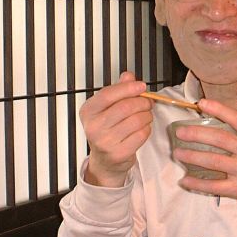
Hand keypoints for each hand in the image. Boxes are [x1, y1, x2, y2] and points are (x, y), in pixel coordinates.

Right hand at [81, 72, 152, 187]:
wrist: (105, 161)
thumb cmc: (107, 129)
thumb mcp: (108, 107)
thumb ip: (118, 90)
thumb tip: (128, 75)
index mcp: (88, 111)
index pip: (108, 94)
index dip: (128, 88)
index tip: (142, 86)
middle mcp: (93, 127)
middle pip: (126, 107)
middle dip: (143, 102)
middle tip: (148, 102)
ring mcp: (105, 142)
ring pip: (136, 120)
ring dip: (147, 115)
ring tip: (145, 115)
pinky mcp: (119, 153)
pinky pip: (141, 134)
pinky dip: (147, 129)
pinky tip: (142, 128)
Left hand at [173, 98, 236, 209]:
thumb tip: (213, 121)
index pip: (236, 118)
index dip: (218, 109)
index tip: (201, 103)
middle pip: (221, 139)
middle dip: (197, 134)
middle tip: (180, 132)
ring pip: (215, 161)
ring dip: (193, 157)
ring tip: (178, 153)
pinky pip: (215, 186)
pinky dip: (197, 184)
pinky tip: (185, 180)